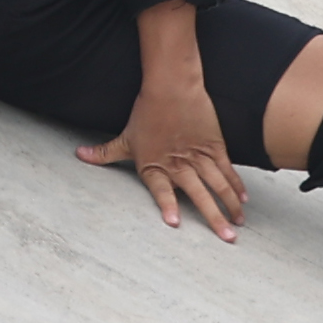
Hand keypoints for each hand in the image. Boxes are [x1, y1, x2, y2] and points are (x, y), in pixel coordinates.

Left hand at [77, 74, 248, 239]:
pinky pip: (226, 168)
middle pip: (199, 195)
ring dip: (228, 205)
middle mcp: (178, 164)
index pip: (161, 190)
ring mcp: (198, 155)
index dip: (168, 205)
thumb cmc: (146, 111)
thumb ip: (104, 153)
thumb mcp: (124, 137)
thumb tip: (79, 155)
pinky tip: (243, 199)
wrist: (171, 85)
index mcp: (154, 165)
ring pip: (218, 184)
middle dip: (214, 217)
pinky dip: (235, 184)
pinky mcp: (214, 145)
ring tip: (238, 223)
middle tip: (227, 237)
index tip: (174, 222)